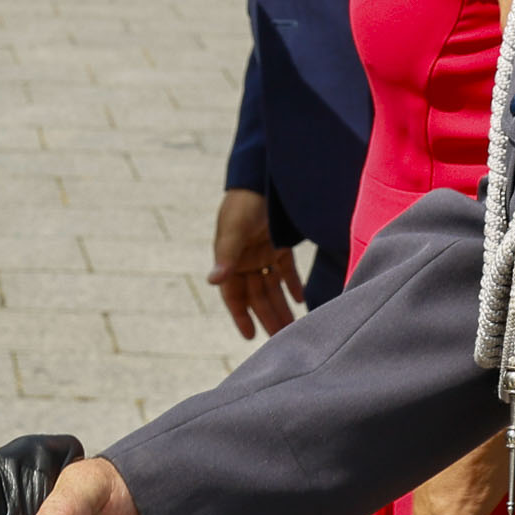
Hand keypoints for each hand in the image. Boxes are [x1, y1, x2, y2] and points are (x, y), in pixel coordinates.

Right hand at [209, 187, 302, 339]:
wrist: (261, 175)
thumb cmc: (243, 203)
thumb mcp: (233, 230)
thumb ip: (226, 256)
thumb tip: (213, 281)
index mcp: (230, 259)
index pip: (234, 295)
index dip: (241, 316)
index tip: (249, 337)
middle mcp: (245, 260)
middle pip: (257, 295)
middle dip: (268, 316)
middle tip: (281, 339)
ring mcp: (261, 252)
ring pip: (272, 287)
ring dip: (282, 305)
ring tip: (293, 327)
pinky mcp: (278, 244)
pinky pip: (285, 270)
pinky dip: (292, 283)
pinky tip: (301, 299)